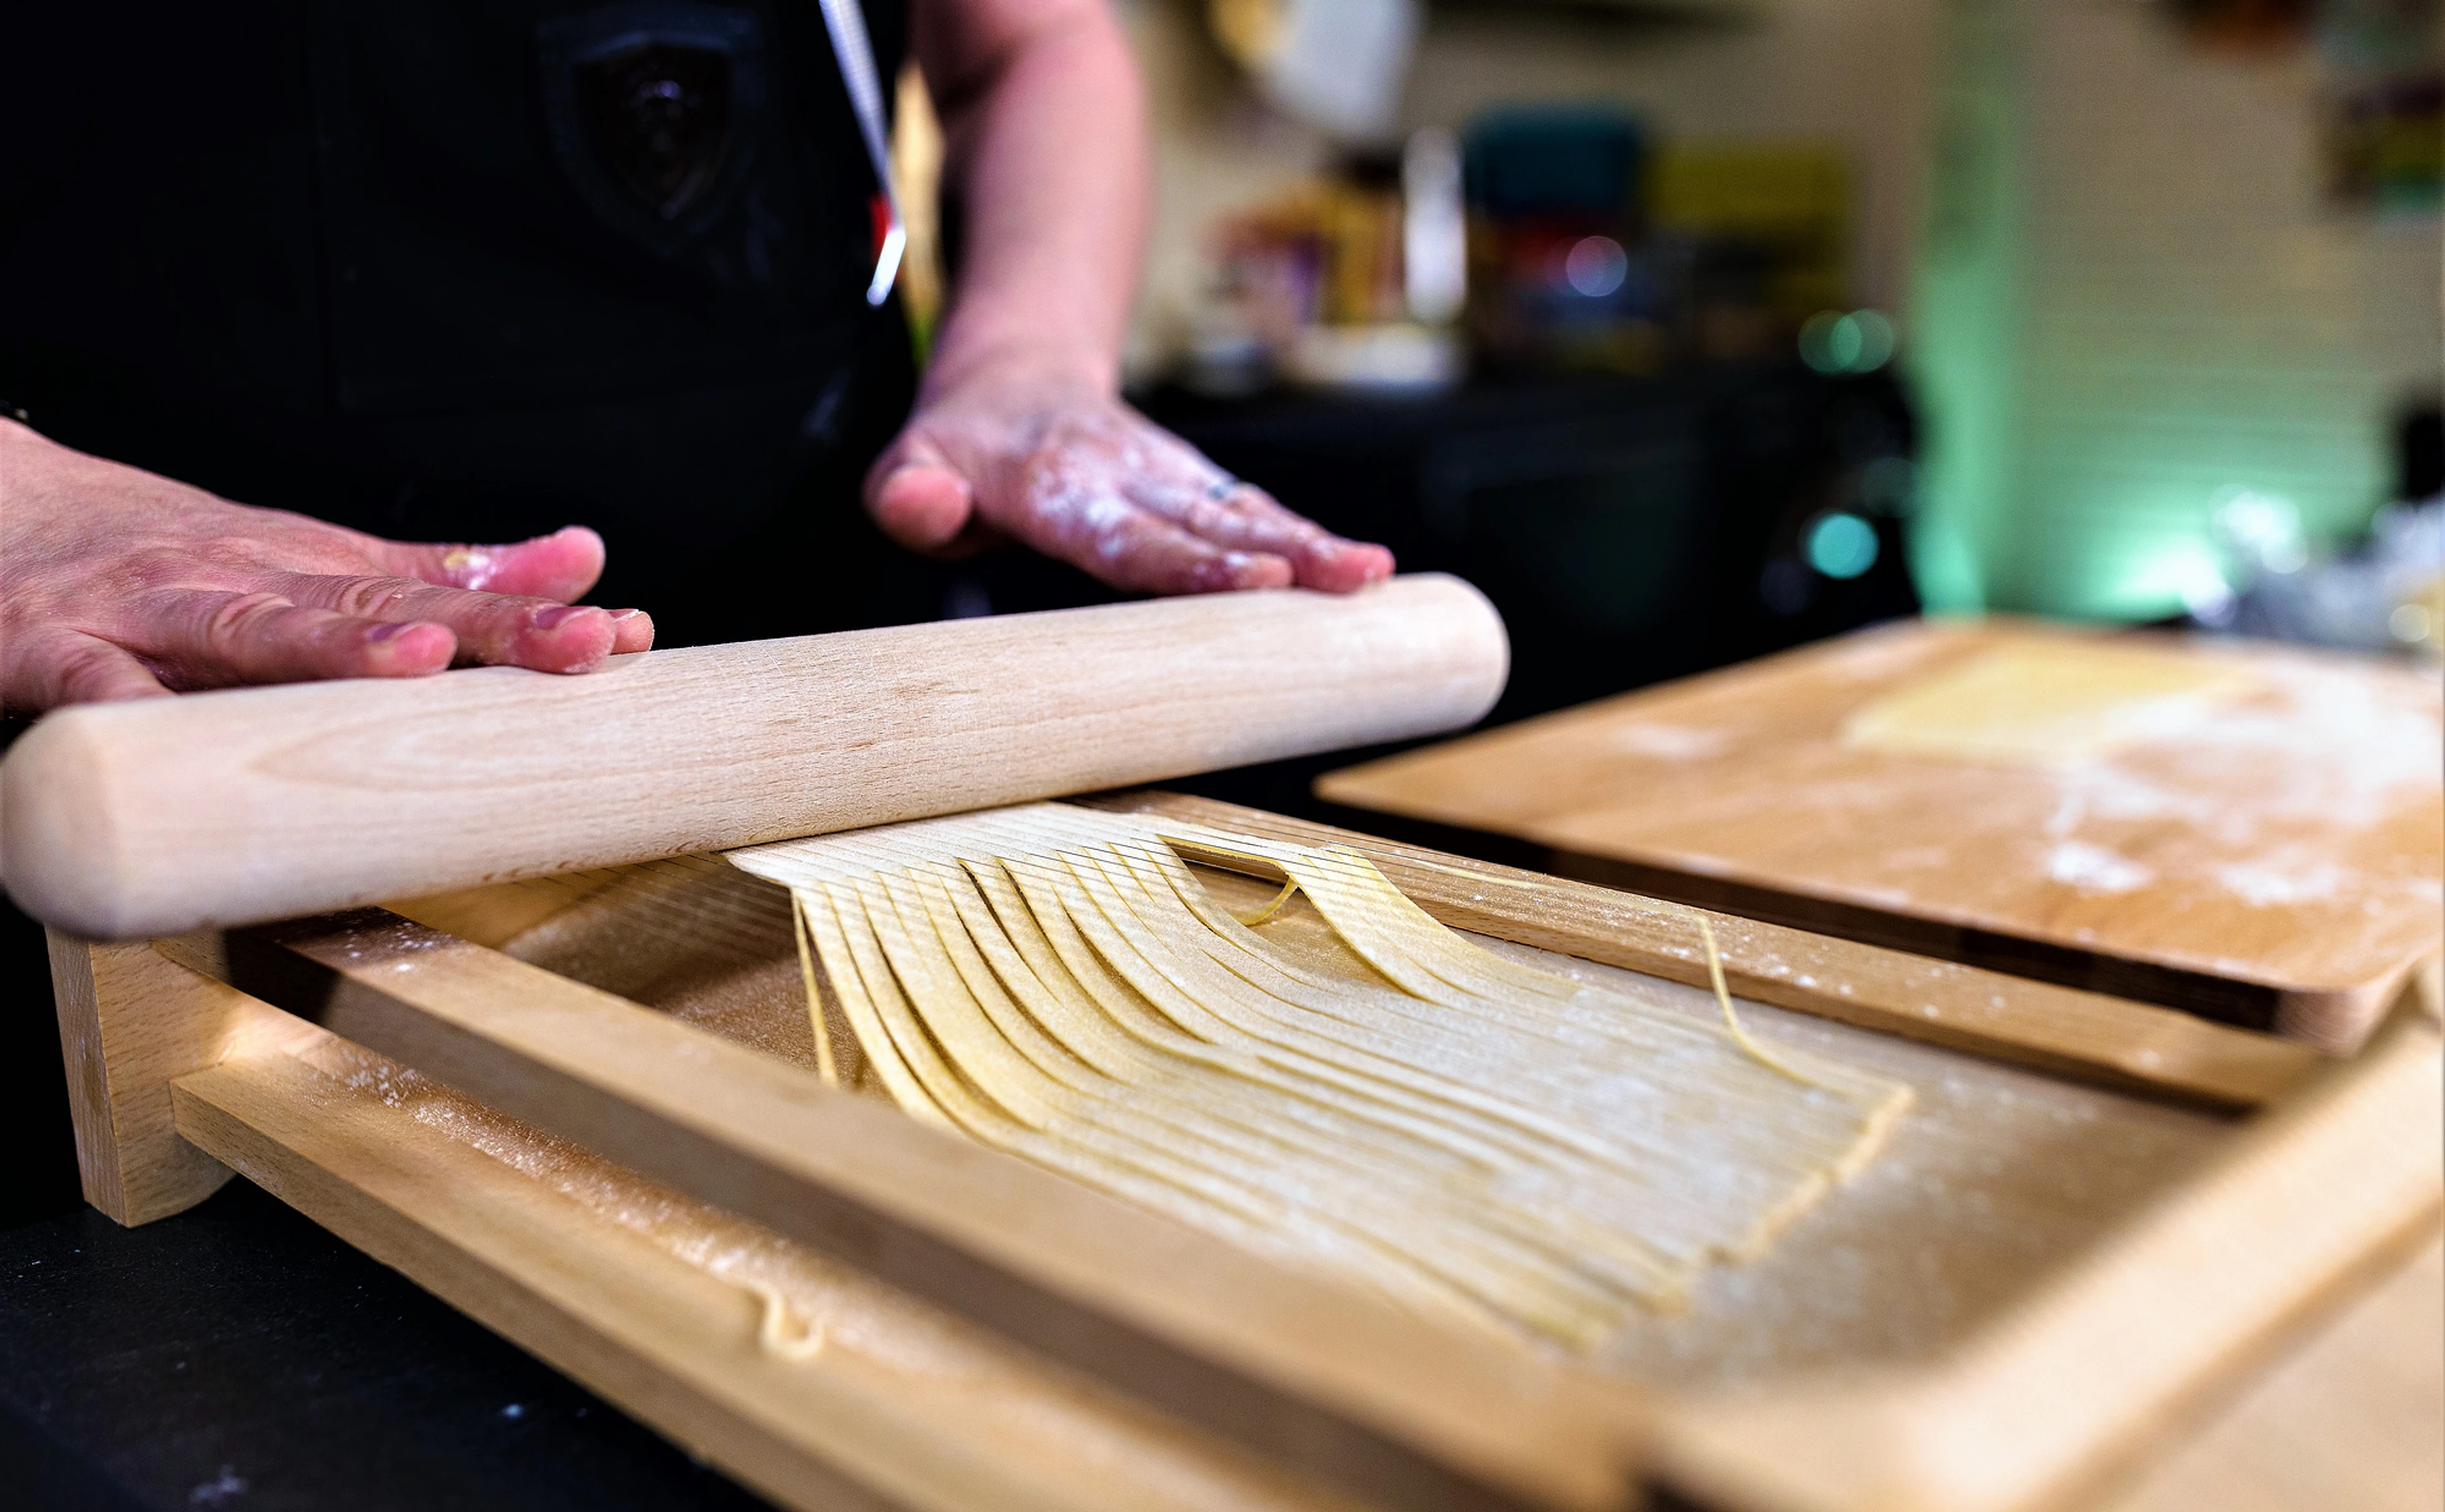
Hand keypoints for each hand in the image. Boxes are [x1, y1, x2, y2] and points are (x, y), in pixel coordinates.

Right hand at [0, 420, 652, 712]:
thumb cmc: (171, 557)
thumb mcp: (313, 555)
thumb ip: (441, 571)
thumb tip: (579, 563)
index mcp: (313, 571)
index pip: (441, 595)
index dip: (532, 620)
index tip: (623, 637)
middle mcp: (246, 582)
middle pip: (374, 607)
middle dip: (477, 628)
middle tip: (567, 644)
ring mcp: (151, 613)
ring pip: (254, 630)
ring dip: (336, 644)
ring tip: (417, 658)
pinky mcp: (51, 648)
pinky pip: (96, 683)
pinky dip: (131, 702)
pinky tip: (175, 722)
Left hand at [863, 364, 1394, 594]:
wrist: (1015, 372)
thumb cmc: (961, 444)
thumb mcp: (904, 466)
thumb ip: (906, 495)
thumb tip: (927, 507)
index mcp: (1057, 486)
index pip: (1130, 536)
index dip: (1194, 561)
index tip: (1258, 579)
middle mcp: (1127, 476)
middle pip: (1209, 523)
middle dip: (1282, 552)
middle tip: (1348, 579)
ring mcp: (1171, 477)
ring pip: (1247, 511)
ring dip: (1312, 544)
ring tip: (1373, 575)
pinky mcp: (1199, 484)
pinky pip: (1257, 511)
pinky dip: (1309, 538)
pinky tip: (1362, 572)